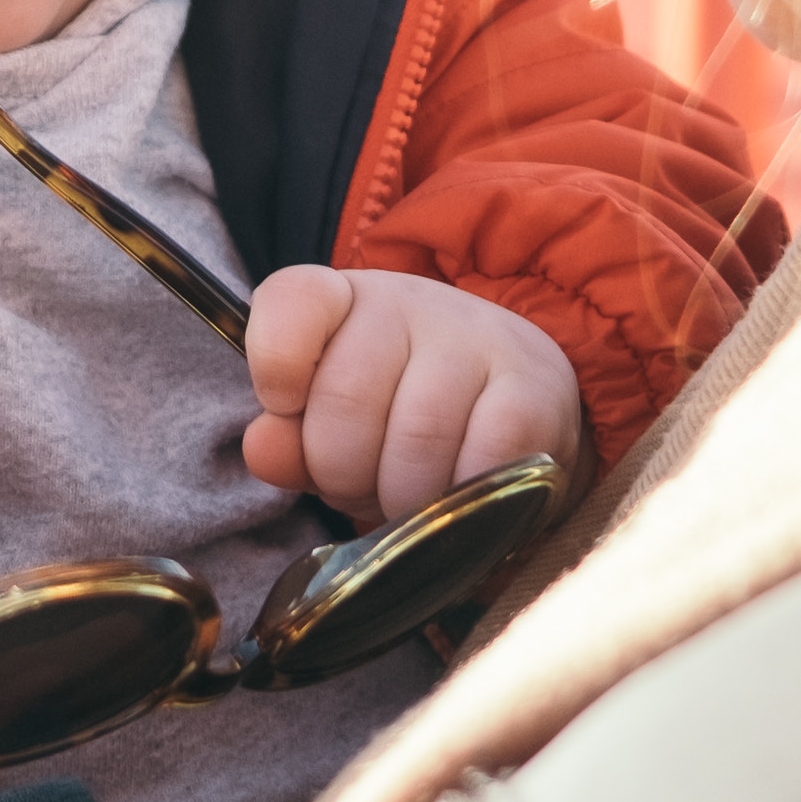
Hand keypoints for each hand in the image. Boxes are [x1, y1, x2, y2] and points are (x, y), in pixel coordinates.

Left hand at [241, 269, 586, 526]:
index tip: (289, 409)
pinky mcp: (536, 390)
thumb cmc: (405, 421)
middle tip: (365, 485)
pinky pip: (481, 462)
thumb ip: (290, 440)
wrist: (520, 414)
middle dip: (343, 474)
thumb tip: (264, 449)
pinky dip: (461, 501)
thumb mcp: (334, 424)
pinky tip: (460, 498)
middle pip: (345, 400)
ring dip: (403, 499)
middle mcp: (412, 303)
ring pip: (414, 440)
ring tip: (411, 501)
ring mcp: (478, 339)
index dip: (277, 369)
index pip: (292, 302)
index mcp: (347, 300)